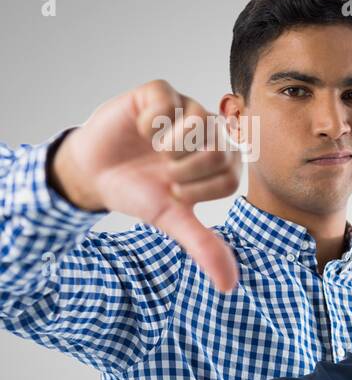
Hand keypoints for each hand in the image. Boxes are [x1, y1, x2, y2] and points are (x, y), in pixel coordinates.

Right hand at [50, 79, 241, 291]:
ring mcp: (185, 109)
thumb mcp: (171, 220)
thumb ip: (204, 246)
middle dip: (183, 173)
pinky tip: (140, 130)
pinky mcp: (159, 92)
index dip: (198, 191)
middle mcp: (209, 133)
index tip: (174, 191)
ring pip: (200, 125)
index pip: (231, 177)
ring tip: (153, 152)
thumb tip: (229, 286)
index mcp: (220, 161)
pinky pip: (168, 103)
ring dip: (169, 148)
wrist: (93, 173)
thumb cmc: (138, 193)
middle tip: (163, 173)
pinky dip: (150, 124)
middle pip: (219, 152)